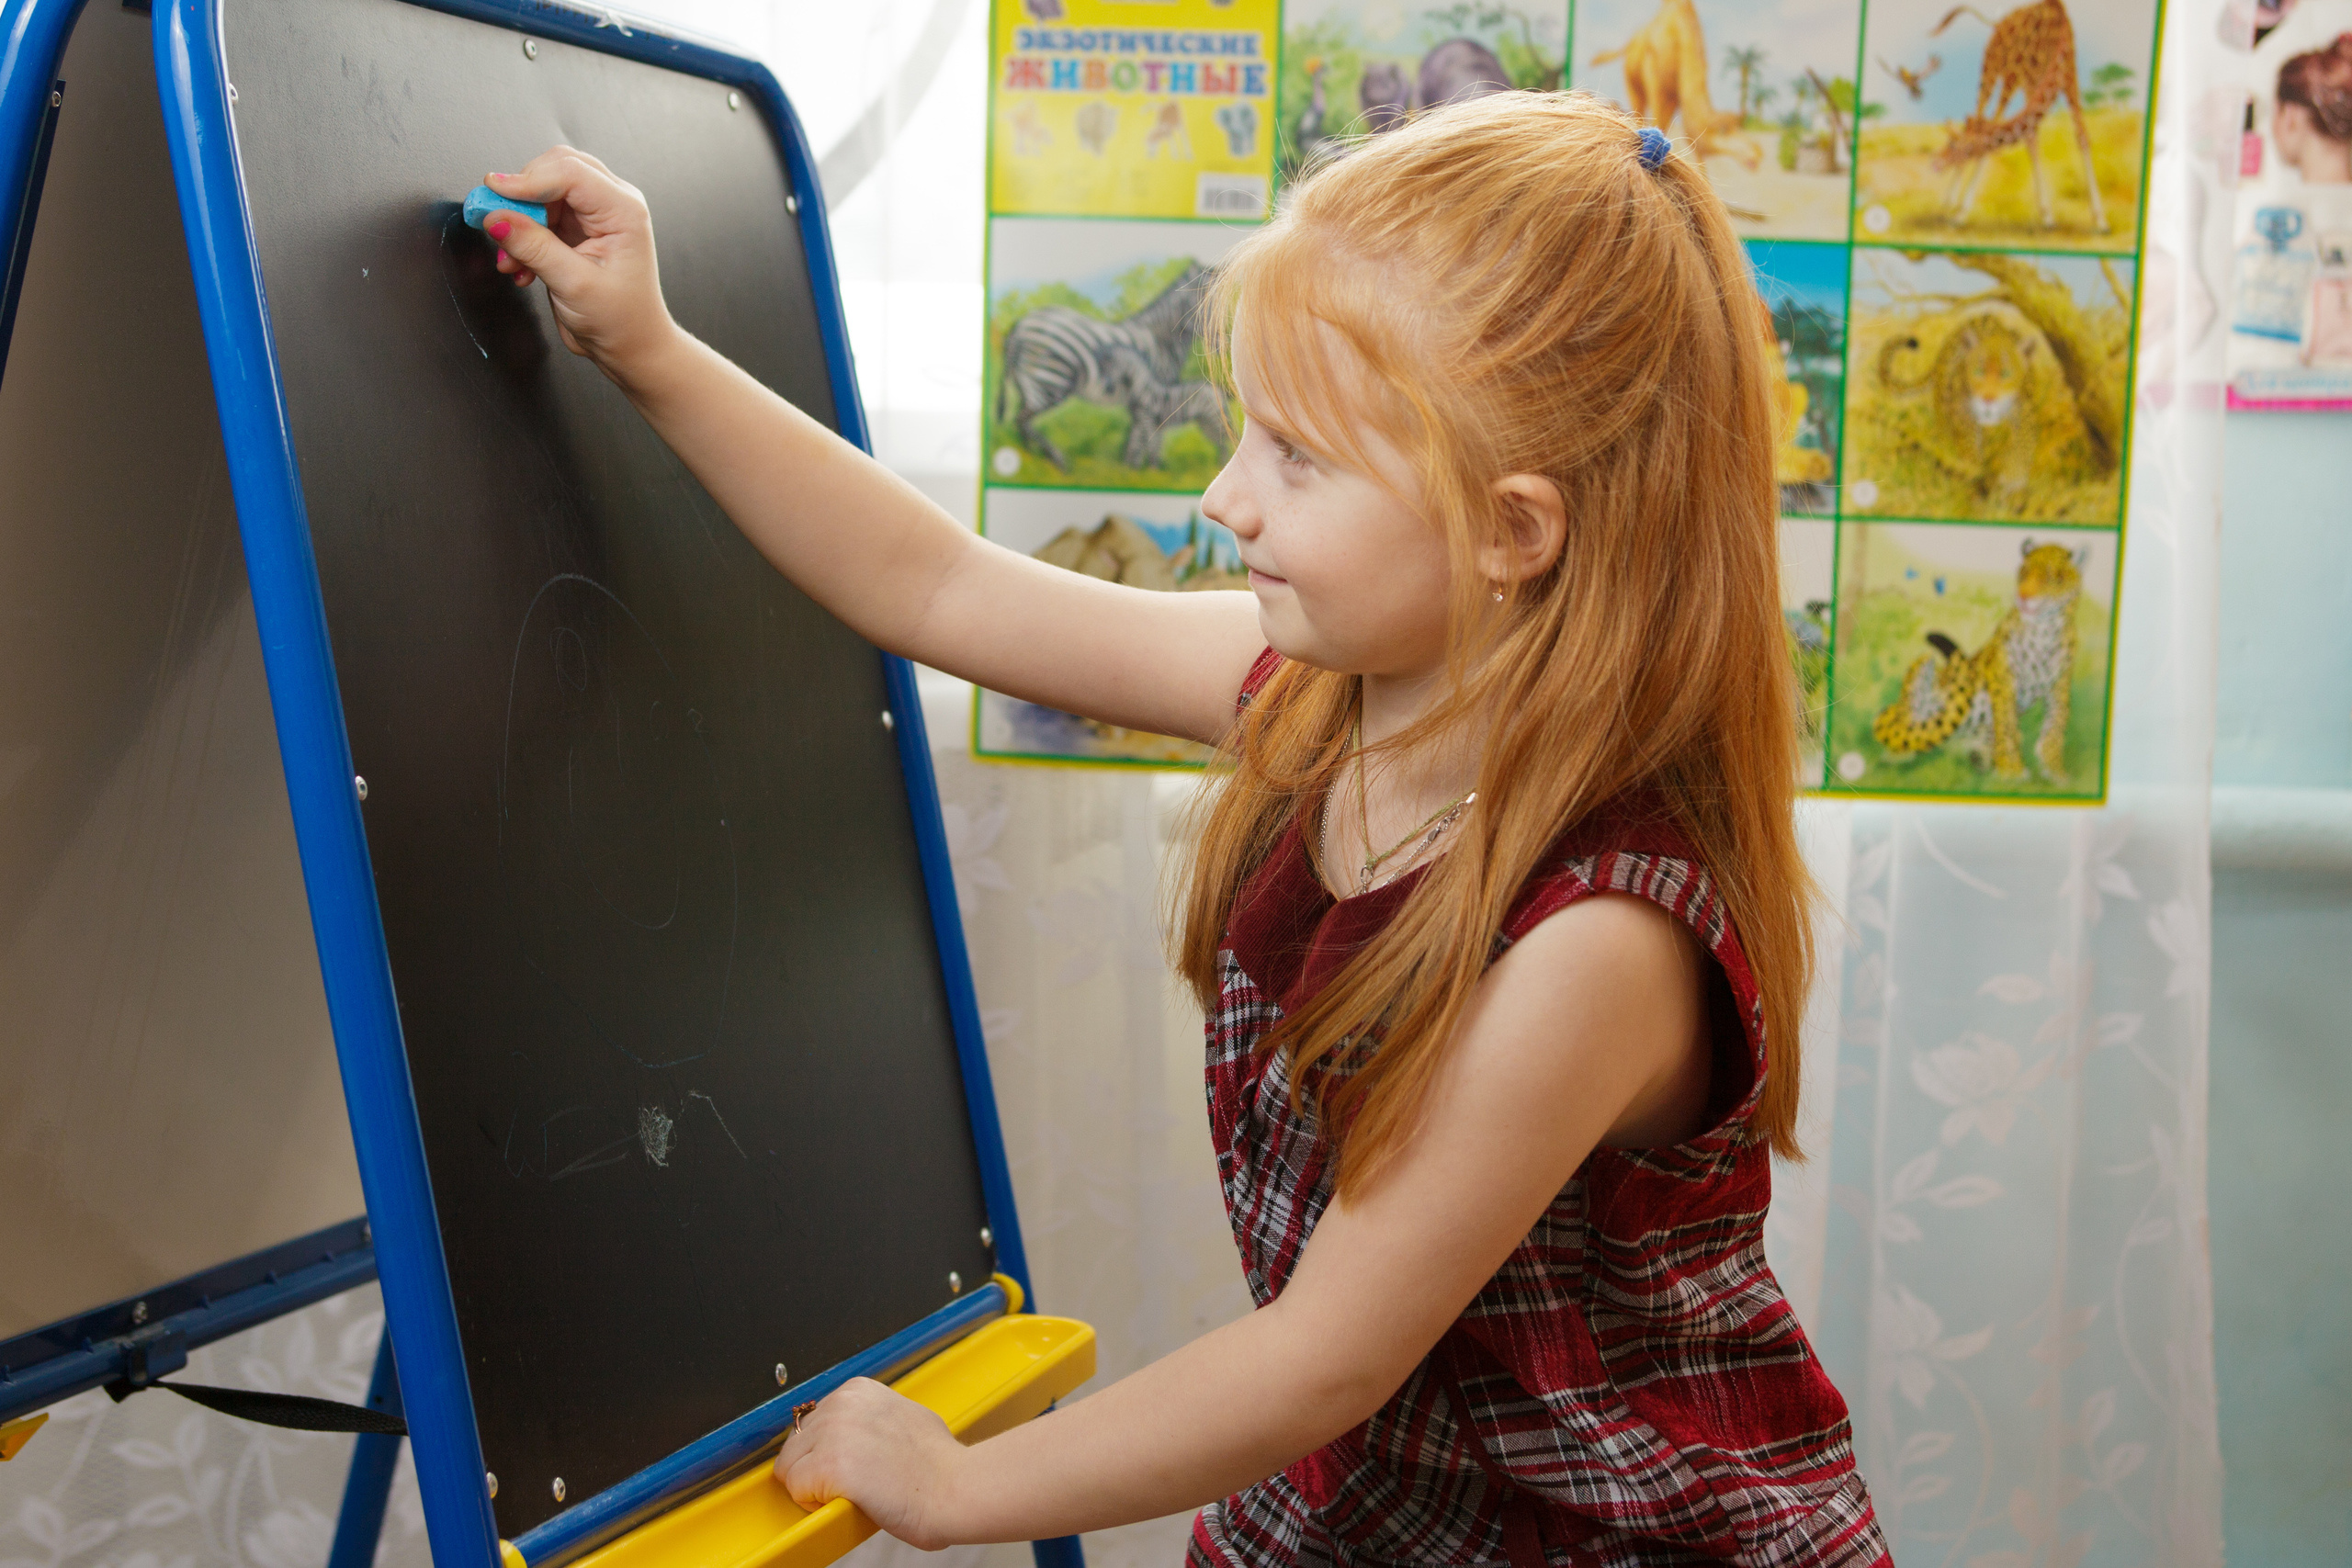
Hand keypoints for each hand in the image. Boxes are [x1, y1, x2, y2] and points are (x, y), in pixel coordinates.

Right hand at [480, 149, 678, 381]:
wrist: (630, 347)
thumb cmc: (622, 321)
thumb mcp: (574, 285)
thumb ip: (534, 247)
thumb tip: (496, 217)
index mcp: (623, 210)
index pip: (570, 172)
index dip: (528, 179)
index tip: (495, 194)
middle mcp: (610, 205)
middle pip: (553, 171)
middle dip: (521, 197)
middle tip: (498, 226)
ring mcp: (591, 216)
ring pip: (540, 194)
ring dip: (517, 223)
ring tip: (512, 261)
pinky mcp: (574, 230)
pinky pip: (537, 217)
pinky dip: (520, 238)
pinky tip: (520, 267)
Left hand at [771, 1378, 968, 1549]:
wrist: (954, 1489)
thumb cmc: (938, 1465)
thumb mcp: (903, 1417)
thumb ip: (870, 1419)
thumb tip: (856, 1434)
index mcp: (858, 1389)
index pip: (811, 1423)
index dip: (826, 1451)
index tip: (851, 1464)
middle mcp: (841, 1403)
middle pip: (796, 1444)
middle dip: (815, 1468)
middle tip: (853, 1483)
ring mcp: (833, 1432)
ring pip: (790, 1467)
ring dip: (813, 1487)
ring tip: (852, 1492)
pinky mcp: (827, 1464)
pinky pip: (796, 1490)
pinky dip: (814, 1505)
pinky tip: (847, 1501)